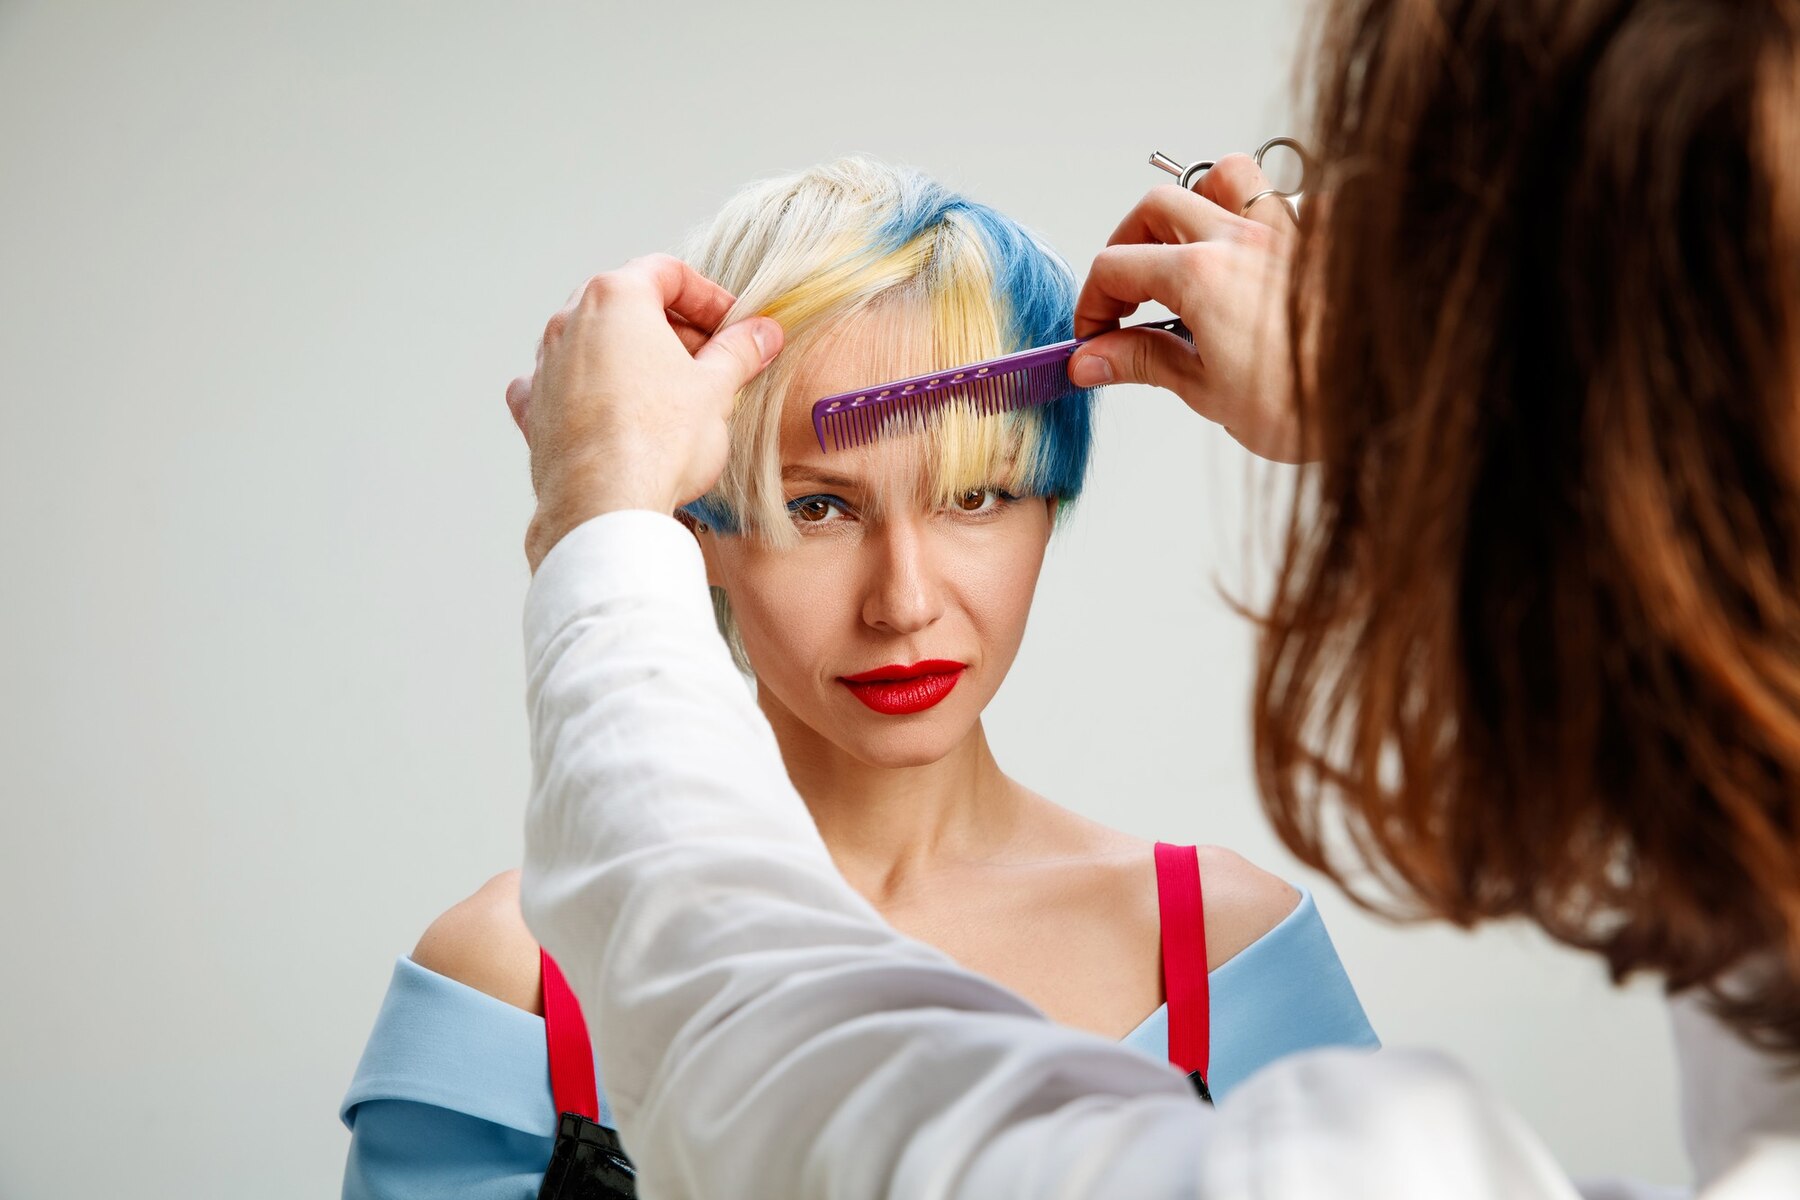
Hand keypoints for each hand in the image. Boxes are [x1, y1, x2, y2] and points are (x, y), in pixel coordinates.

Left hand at [506, 254, 782, 571]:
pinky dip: (588, 388)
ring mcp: (546, 364)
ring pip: (594, 341)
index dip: (709, 297)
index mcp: (616, 298)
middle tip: (710, 359)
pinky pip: (560, 383)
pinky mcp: (534, 409)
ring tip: (670, 391)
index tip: (733, 327)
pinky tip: (610, 408)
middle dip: (673, 327)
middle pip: (628, 303)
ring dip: (632, 356)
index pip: (668, 273)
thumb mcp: (717, 388)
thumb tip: (762, 333)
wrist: (605, 504)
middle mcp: (570, 321)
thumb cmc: (658, 440)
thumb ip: (740, 351)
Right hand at [1068, 155, 1306, 462]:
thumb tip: (1093, 358)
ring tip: (1186, 248)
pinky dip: (1265, 216)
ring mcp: (1288, 232)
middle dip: (1127, 245)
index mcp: (1202, 276)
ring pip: (1225, 176)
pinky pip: (1292, 199)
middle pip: (1156, 207)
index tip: (1095, 336)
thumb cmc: (1310, 406)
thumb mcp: (1208, 393)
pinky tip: (1259, 256)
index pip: (1115, 267)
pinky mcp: (1326, 241)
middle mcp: (1241, 239)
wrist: (1388, 406)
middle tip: (1125, 294)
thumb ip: (1145, 362)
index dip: (1091, 304)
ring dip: (1194, 203)